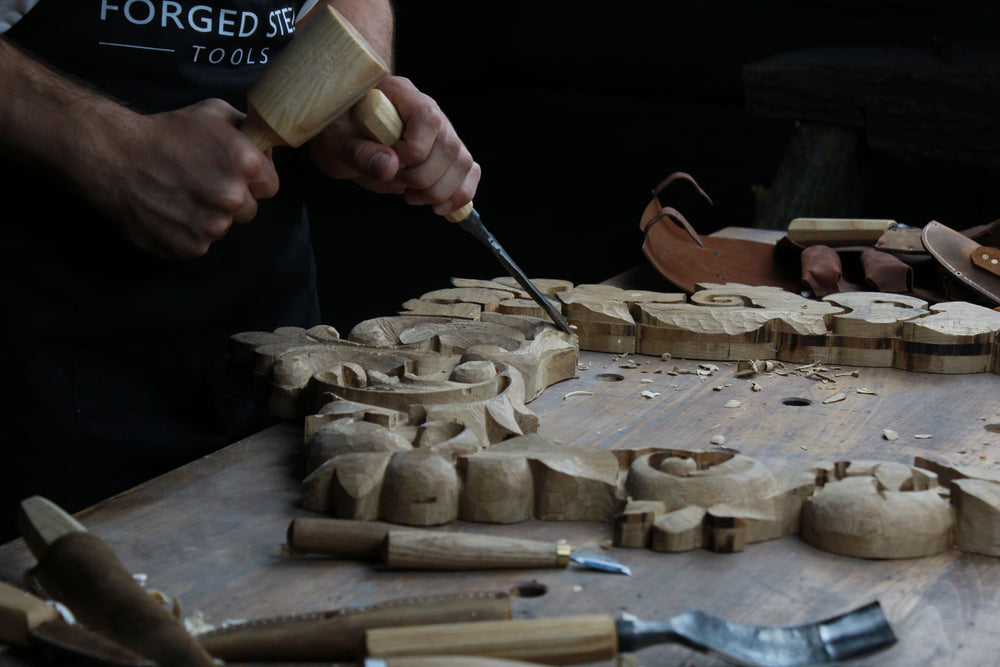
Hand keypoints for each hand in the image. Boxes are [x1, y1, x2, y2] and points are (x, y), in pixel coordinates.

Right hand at [88, 99, 278, 258]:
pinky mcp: (190, 246)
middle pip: (249, 210)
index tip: (234, 175)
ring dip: (209, 217)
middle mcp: (233, 198)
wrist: (115, 157)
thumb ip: (246, 129)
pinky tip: (170, 211)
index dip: (253, 181)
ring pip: (223, 228)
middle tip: (203, 184)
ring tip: (182, 195)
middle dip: (232, 200)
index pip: (270, 186)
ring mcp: (212, 226)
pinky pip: (200, 244)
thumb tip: (264, 143)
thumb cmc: (165, 133)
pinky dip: (187, 233)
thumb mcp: (212, 113)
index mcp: (246, 164)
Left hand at [308, 75, 479, 216]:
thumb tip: (390, 166)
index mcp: (401, 94)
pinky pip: (470, 171)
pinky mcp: (448, 153)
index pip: (427, 119)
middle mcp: (429, 110)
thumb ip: (359, 152)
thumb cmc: (340, 132)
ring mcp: (443, 132)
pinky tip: (439, 207)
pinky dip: (460, 194)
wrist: (345, 137)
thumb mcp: (337, 141)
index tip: (390, 164)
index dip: (413, 150)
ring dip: (440, 191)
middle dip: (424, 178)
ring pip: (462, 162)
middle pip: (449, 146)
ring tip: (412, 197)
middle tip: (398, 185)